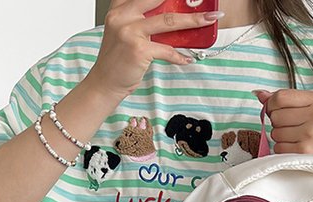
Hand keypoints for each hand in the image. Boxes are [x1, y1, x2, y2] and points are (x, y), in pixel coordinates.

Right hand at [89, 0, 221, 99]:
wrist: (105, 83)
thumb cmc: (118, 61)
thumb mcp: (125, 34)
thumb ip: (143, 23)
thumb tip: (174, 21)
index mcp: (120, 9)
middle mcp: (123, 16)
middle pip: (160, 2)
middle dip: (184, 4)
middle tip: (205, 6)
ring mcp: (130, 32)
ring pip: (168, 22)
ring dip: (192, 21)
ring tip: (208, 20)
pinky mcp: (138, 49)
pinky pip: (166, 50)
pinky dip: (179, 56)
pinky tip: (187, 59)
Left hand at [254, 89, 312, 161]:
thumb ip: (286, 101)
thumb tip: (259, 94)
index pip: (280, 97)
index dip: (272, 106)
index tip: (277, 112)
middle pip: (275, 115)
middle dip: (278, 124)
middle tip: (293, 130)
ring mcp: (312, 133)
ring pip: (275, 132)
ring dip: (280, 139)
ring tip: (296, 140)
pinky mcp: (305, 151)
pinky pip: (278, 148)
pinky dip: (283, 151)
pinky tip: (296, 150)